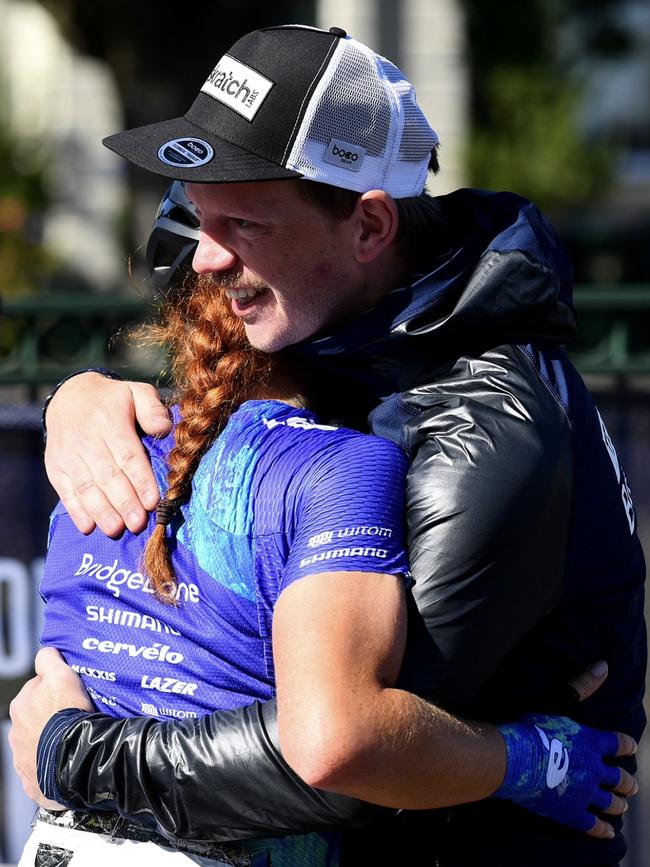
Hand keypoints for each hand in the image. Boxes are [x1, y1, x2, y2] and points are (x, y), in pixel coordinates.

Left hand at [8, 647, 93, 807]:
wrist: (75, 758)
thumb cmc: (68, 714)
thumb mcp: (62, 675)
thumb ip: (49, 660)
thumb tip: (46, 652)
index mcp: (20, 705)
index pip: (36, 689)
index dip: (55, 689)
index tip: (69, 694)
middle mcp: (16, 732)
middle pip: (35, 717)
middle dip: (49, 716)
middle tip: (73, 716)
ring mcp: (22, 758)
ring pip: (37, 742)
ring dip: (50, 740)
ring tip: (72, 739)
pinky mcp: (31, 781)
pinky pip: (42, 768)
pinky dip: (52, 763)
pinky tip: (66, 760)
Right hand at [44, 372, 171, 535]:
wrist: (69, 397)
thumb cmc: (114, 400)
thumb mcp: (136, 392)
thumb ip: (152, 408)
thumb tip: (164, 427)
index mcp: (110, 422)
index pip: (128, 455)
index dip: (140, 480)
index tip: (153, 502)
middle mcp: (86, 440)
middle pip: (108, 476)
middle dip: (124, 502)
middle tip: (138, 523)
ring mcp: (68, 455)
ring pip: (86, 487)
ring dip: (101, 511)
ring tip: (116, 529)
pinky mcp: (55, 467)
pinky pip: (65, 491)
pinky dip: (76, 510)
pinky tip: (88, 526)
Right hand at [494, 661, 638, 840]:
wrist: (514, 759)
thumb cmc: (533, 729)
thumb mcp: (559, 703)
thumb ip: (582, 685)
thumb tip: (604, 665)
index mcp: (593, 742)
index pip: (618, 743)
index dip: (625, 745)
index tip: (629, 747)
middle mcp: (595, 769)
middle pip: (619, 777)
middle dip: (626, 781)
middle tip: (631, 785)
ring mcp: (585, 793)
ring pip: (610, 802)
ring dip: (618, 803)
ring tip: (621, 804)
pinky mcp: (572, 813)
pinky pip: (593, 825)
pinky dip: (603, 828)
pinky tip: (608, 831)